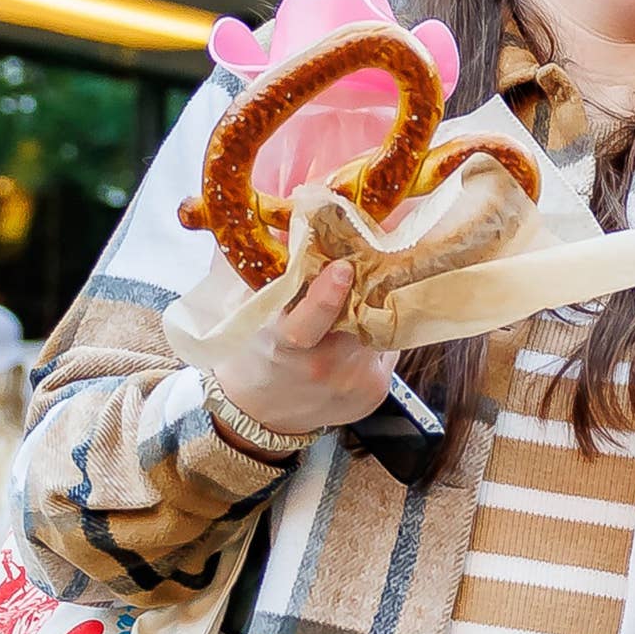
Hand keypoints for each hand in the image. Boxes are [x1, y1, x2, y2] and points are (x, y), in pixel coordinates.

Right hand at [212, 261, 401, 435]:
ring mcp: (356, 383)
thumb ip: (267, 268)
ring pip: (380, 328)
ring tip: (361, 290)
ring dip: (373, 305)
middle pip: (358, 316)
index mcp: (284, 348)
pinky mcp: (377, 390)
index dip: (327, 296)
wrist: (260, 415)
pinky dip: (377, 331)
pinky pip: (387, 347)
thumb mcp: (247, 312)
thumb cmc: (253, 355)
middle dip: (365, 283)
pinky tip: (359, 328)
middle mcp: (323, 369)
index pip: (307, 326)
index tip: (342, 268)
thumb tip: (287, 218)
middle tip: (368, 253)